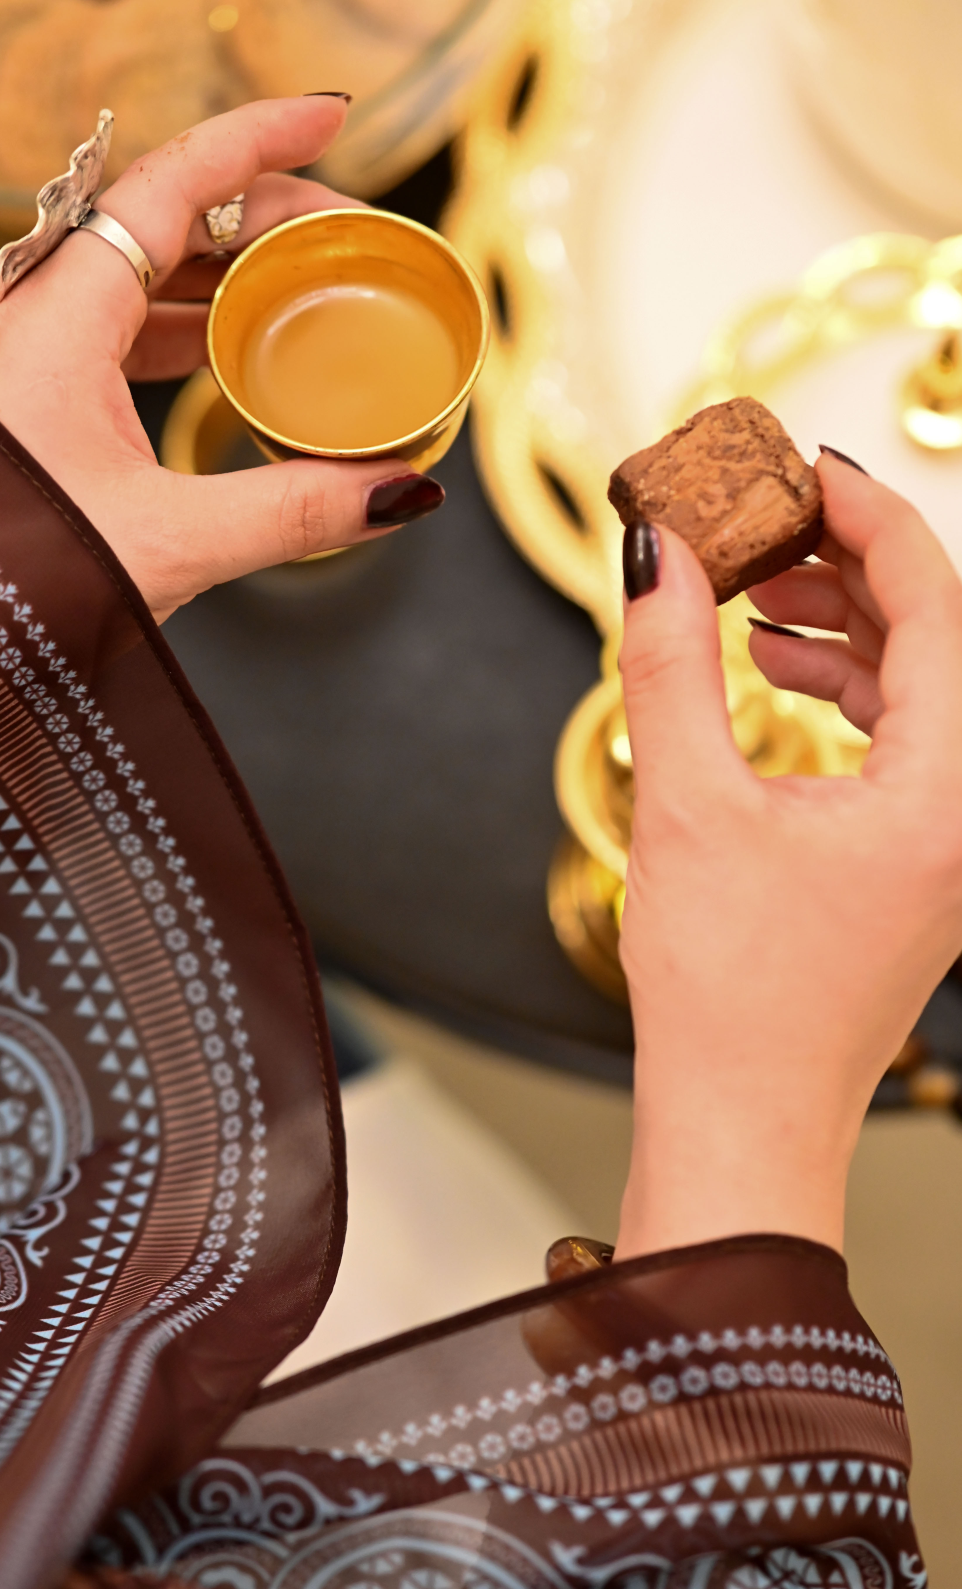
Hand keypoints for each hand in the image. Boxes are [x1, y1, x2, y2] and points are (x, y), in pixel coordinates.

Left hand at [0, 97, 439, 622]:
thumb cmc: (16, 583)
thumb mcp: (171, 543)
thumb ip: (291, 511)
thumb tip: (395, 494)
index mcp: (57, 319)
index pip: (169, 186)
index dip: (258, 141)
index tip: (331, 116)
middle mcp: (32, 317)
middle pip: (162, 221)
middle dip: (262, 212)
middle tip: (345, 231)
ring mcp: (25, 354)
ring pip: (140, 274)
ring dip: (225, 270)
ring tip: (302, 285)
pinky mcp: (29, 396)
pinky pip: (119, 327)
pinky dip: (186, 324)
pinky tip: (234, 351)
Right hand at [614, 454, 961, 1258]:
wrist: (743, 1120)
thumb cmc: (728, 992)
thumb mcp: (687, 805)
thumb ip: (668, 664)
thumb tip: (655, 555)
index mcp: (944, 787)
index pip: (934, 603)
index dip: (867, 517)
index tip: (801, 467)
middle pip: (932, 637)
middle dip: (844, 566)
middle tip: (761, 521)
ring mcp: (945, 838)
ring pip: (915, 686)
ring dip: (838, 626)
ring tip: (751, 595)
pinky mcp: (910, 860)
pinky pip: (896, 739)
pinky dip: (836, 690)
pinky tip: (769, 674)